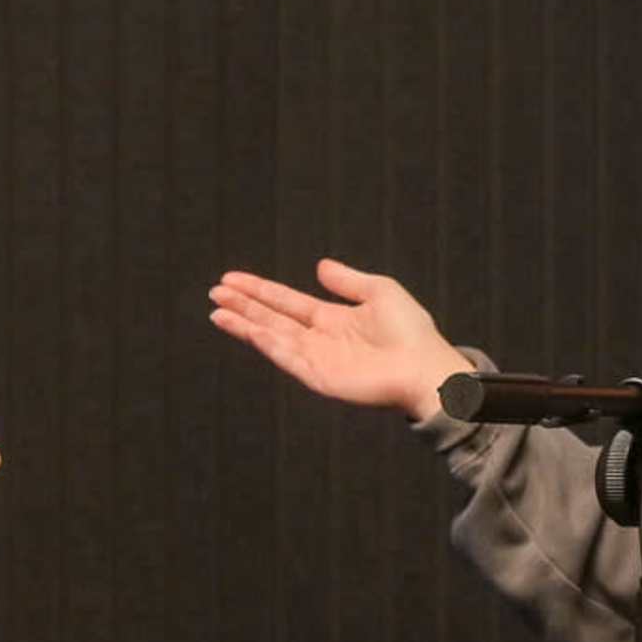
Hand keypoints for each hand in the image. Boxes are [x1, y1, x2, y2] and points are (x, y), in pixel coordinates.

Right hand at [206, 259, 463, 422]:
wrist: (424, 366)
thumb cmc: (411, 331)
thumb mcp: (379, 291)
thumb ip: (347, 280)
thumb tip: (320, 266)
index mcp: (332, 319)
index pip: (286, 302)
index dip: (259, 290)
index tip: (233, 279)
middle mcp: (318, 339)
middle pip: (272, 318)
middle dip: (243, 305)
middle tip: (216, 291)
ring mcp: (316, 359)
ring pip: (271, 337)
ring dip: (244, 323)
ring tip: (217, 310)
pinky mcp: (318, 376)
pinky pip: (285, 356)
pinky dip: (263, 342)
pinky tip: (245, 329)